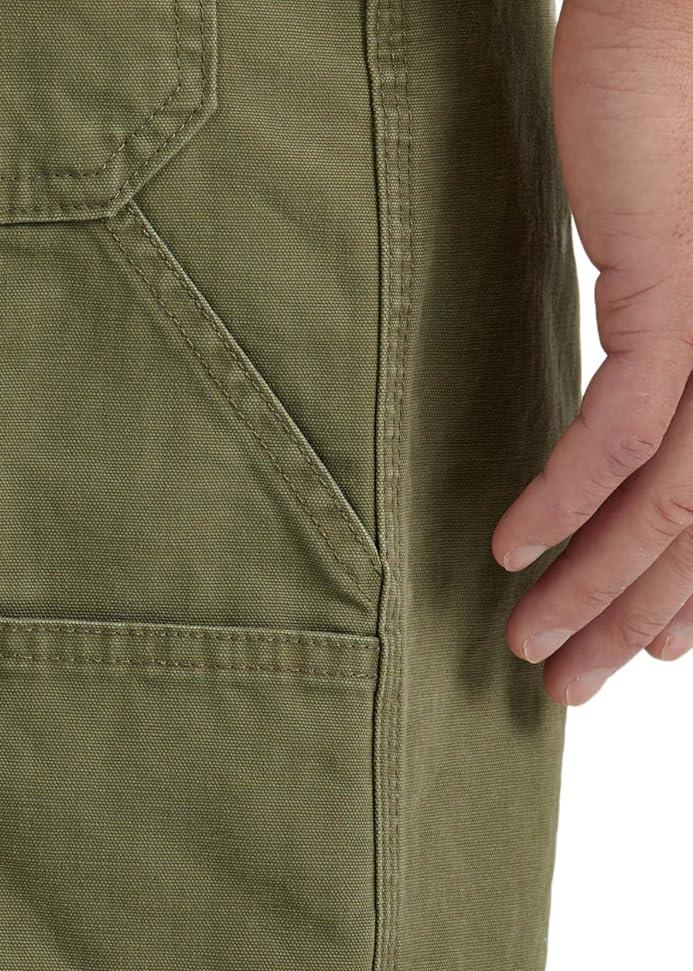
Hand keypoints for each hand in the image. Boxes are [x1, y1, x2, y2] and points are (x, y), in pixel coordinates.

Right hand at [492, 0, 692, 703]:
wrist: (677, 11)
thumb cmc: (679, 127)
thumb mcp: (676, 277)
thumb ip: (666, 362)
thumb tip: (625, 441)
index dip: (689, 596)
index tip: (641, 649)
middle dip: (629, 619)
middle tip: (568, 685)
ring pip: (673, 500)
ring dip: (591, 584)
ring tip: (529, 644)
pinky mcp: (684, 295)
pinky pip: (620, 429)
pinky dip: (563, 499)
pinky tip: (515, 548)